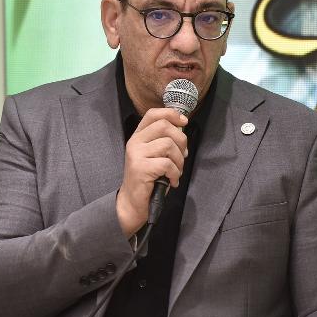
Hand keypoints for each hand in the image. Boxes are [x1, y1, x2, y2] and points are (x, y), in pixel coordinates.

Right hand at [116, 108, 187, 236]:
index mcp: (138, 136)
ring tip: (176, 172)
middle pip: (165, 126)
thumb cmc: (148, 179)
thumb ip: (164, 140)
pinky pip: (168, 164)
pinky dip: (175, 174)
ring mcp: (136, 154)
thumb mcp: (155, 155)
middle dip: (181, 140)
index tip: (184, 122)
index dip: (171, 114)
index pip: (153, 114)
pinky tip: (172, 181)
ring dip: (179, 161)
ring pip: (169, 145)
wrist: (133, 202)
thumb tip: (182, 129)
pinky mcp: (141, 168)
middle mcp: (135, 142)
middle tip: (182, 156)